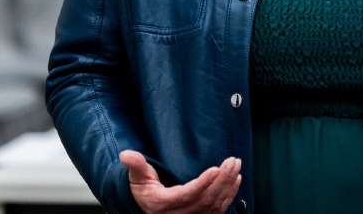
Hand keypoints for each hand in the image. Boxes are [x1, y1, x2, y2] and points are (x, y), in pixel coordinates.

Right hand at [120, 150, 240, 213]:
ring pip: (215, 205)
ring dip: (228, 185)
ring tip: (236, 166)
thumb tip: (125, 154)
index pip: (186, 195)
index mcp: (163, 204)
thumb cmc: (143, 191)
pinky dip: (230, 195)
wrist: (147, 208)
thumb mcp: (136, 178)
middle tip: (232, 161)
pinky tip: (236, 180)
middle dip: (222, 180)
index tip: (215, 169)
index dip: (202, 183)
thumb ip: (135, 165)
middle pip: (205, 199)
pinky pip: (218, 209)